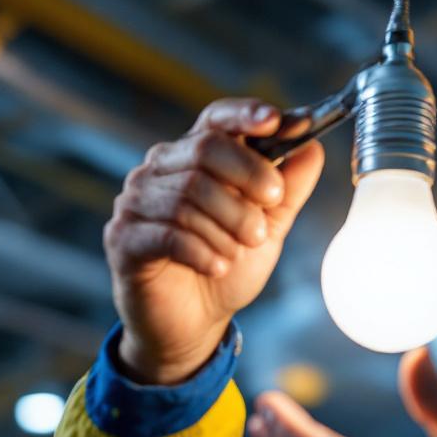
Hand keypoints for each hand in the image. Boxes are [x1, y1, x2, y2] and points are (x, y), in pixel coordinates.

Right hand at [104, 98, 324, 383]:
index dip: (245, 114)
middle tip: (269, 214)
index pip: (217, 118)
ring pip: (188, 193)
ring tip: (240, 250)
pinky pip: (167, 233)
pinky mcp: (123, 237)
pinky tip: (217, 266)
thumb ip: (288, 189)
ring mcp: (137, 201)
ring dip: (227, 225)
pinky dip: (202, 250)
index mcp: (195, 156)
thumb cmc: (226, 265)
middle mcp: (160, 169)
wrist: (193, 323)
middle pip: (206, 149)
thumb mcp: (269, 227)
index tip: (277, 121)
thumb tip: (313, 146)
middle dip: (248, 179)